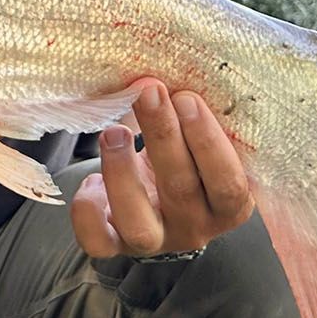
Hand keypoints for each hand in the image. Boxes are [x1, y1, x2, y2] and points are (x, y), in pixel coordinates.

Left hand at [71, 80, 252, 258]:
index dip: (208, 141)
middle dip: (163, 135)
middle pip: (181, 189)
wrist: (160, 201)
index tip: (186, 98)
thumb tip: (159, 73)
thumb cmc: (186, 158)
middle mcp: (195, 227)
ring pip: (139, 223)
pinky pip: (98, 242)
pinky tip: (91, 180)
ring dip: (123, 172)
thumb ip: (189, 115)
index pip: (228, 182)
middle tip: (149, 92)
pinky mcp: (116, 244)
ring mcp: (155, 240)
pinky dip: (88, 211)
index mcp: (229, 204)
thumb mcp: (197, 140)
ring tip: (113, 131)